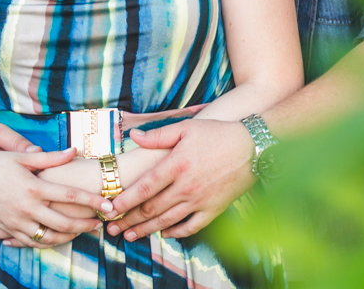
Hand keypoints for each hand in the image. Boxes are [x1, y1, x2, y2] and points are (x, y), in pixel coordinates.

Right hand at [0, 147, 114, 248]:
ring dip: (69, 237)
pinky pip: (30, 242)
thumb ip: (50, 158)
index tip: (109, 204)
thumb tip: (74, 151)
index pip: (70, 195)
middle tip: (102, 223)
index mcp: (33, 186)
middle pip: (64, 221)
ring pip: (49, 237)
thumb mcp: (20, 157)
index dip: (92, 201)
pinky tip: (58, 239)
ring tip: (83, 232)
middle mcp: (26, 207)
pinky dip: (47, 242)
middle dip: (86, 224)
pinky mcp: (5, 229)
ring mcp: (15, 221)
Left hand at [105, 119, 255, 239]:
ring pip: (167, 220)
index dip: (125, 200)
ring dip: (146, 230)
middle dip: (129, 220)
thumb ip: (159, 135)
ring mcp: (200, 200)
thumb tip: (134, 137)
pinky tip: (165, 234)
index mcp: (177, 165)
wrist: (254, 147)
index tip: (109, 208)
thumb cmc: (219, 133)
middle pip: (151, 208)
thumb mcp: (187, 127)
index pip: (145, 188)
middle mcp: (186, 186)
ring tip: (130, 235)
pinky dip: (176, 233)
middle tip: (112, 228)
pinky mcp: (214, 209)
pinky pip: (191, 227)